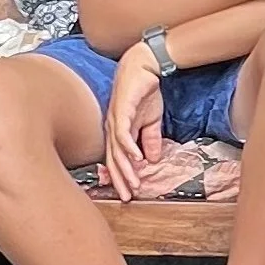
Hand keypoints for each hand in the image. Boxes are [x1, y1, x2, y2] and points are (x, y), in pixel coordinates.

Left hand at [104, 45, 166, 197]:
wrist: (145, 66)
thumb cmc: (144, 91)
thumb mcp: (151, 121)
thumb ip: (150, 140)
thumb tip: (152, 160)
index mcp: (118, 131)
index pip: (117, 159)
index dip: (122, 176)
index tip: (128, 193)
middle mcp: (112, 128)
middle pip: (113, 159)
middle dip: (120, 180)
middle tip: (126, 197)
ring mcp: (115, 120)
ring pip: (117, 150)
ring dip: (125, 168)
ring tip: (132, 184)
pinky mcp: (121, 111)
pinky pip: (123, 133)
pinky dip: (128, 147)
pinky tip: (136, 159)